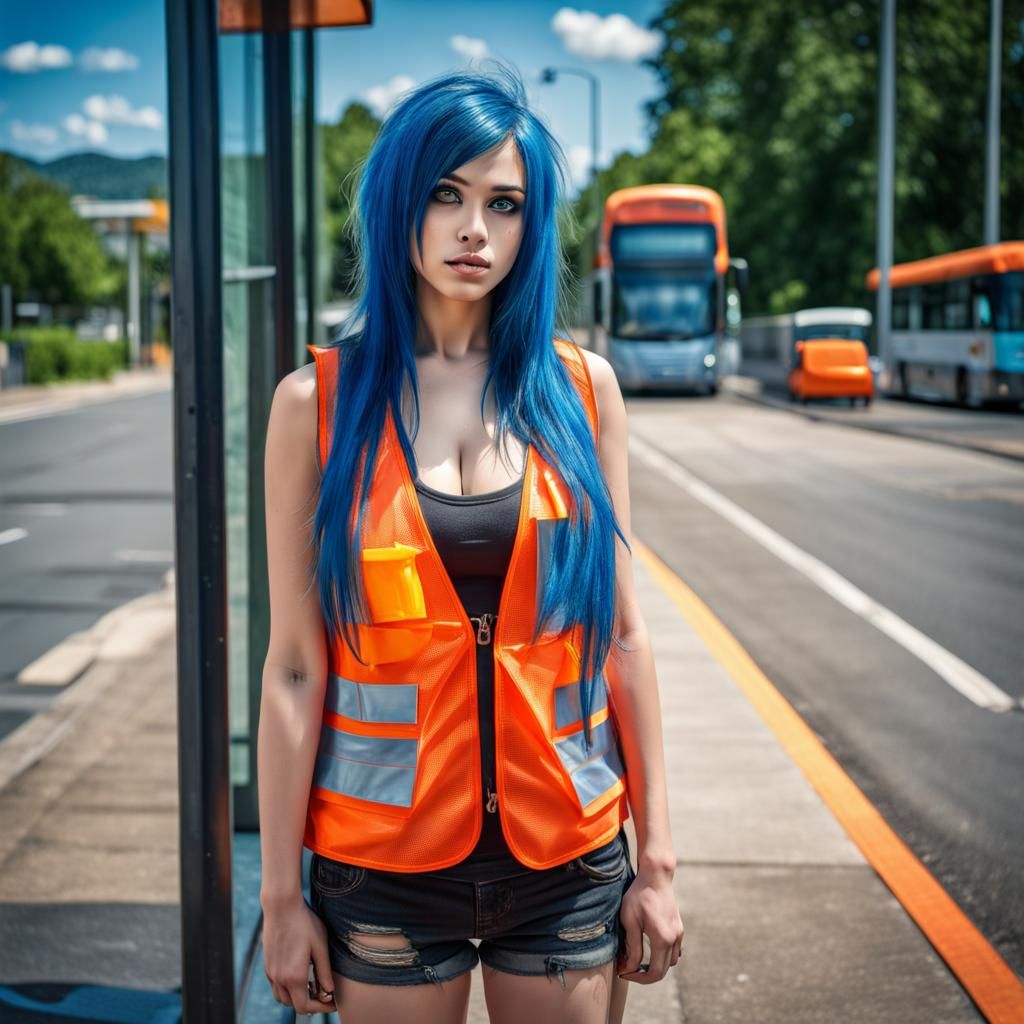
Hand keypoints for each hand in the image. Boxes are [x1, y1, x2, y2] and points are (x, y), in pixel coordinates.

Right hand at [262, 895, 336, 1012]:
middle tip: (325, 994)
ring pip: (282, 997)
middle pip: (293, 1005)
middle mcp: (279, 978)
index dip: (320, 1008)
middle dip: (310, 1004)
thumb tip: (330, 991)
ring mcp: (271, 972)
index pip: (305, 1007)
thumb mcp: (320, 946)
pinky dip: (287, 988)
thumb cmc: (304, 923)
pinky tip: (298, 975)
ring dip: (296, 997)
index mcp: (294, 977)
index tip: (332, 1002)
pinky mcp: (267, 965)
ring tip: (312, 986)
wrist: (281, 907)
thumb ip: (324, 971)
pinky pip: (276, 986)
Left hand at [616, 866, 683, 983]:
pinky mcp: (679, 927)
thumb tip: (629, 968)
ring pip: (671, 961)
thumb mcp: (630, 921)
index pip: (654, 973)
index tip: (624, 972)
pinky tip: (649, 947)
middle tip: (627, 968)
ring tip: (637, 959)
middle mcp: (675, 939)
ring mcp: (679, 933)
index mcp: (662, 939)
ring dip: (656, 965)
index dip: (639, 978)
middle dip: (645, 974)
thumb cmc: (639, 895)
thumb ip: (632, 947)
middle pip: (663, 969)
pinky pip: (674, 950)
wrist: (656, 875)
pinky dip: (663, 955)